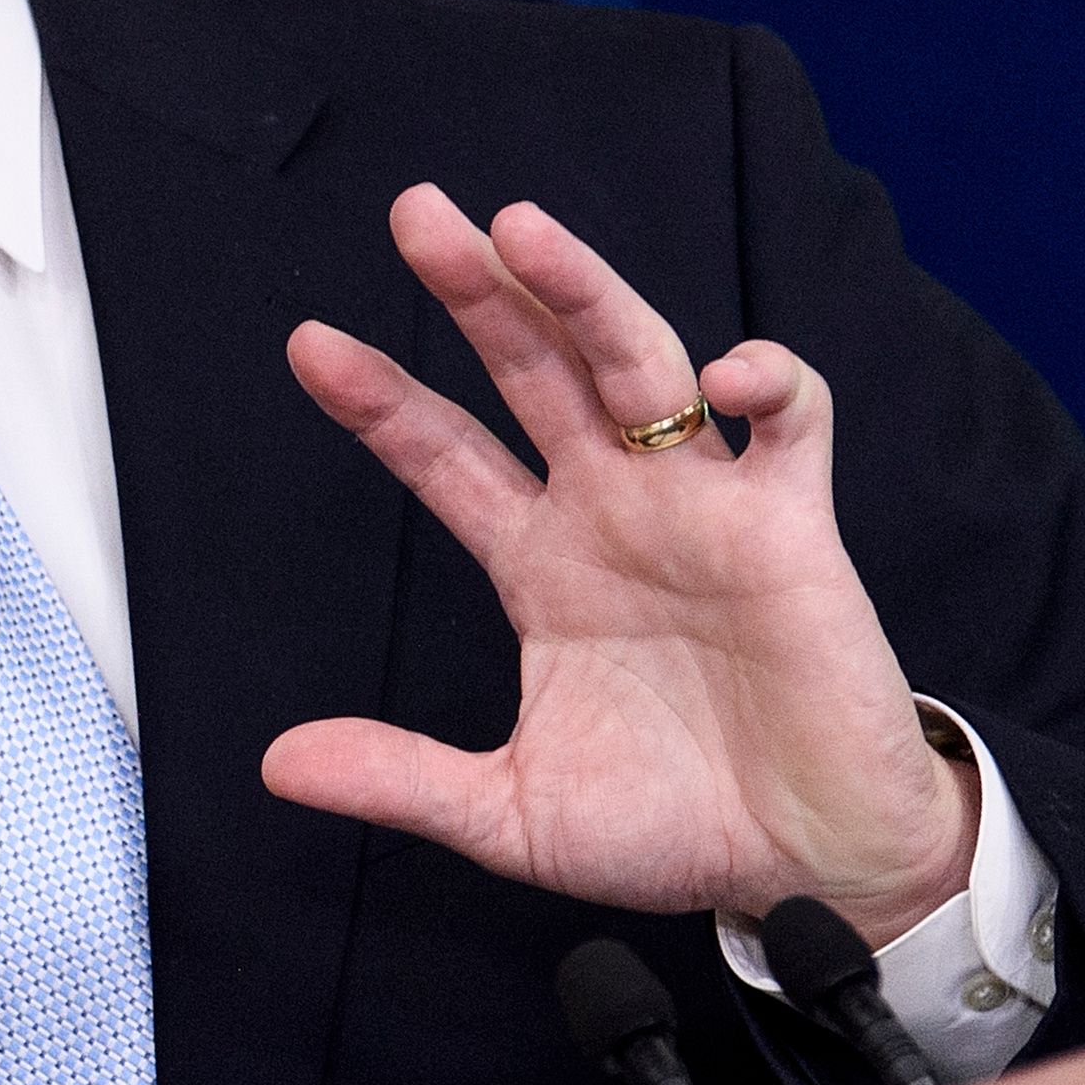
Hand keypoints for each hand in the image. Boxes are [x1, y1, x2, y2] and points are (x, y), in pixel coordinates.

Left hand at [264, 186, 975, 947]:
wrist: (807, 871)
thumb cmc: (674, 830)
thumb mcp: (511, 814)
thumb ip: (402, 780)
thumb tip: (278, 764)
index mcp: (541, 564)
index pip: (446, 456)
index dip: (382, 401)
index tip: (309, 344)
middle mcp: (613, 512)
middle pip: (535, 373)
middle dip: (478, 293)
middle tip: (417, 213)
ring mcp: (702, 507)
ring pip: (642, 364)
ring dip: (586, 293)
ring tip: (520, 228)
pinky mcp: (793, 527)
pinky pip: (788, 421)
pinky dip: (768, 380)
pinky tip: (723, 373)